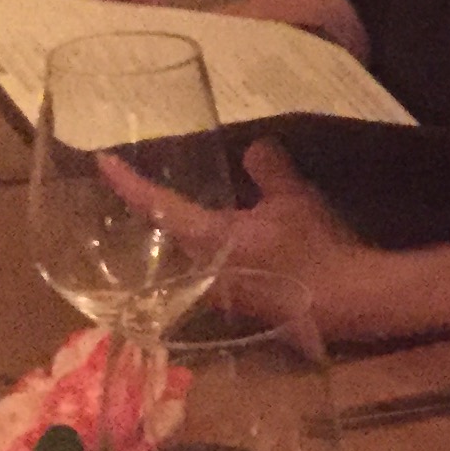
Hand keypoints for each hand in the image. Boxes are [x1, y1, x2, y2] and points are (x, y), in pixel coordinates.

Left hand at [104, 140, 449, 341]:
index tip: (103, 162)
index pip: (156, 207)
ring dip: (182, 233)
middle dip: (153, 212)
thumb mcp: (294, 198)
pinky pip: (211, 268)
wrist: (347, 302)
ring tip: (181, 207)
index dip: (128, 183)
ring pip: (188, 255)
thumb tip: (255, 147)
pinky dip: (210, 248)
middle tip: (141, 183)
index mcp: (208, 238)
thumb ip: (268, 170)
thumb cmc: (315, 248)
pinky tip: (227, 238)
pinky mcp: (240, 303)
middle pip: (165, 237)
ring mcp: (219, 292)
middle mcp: (202, 269)